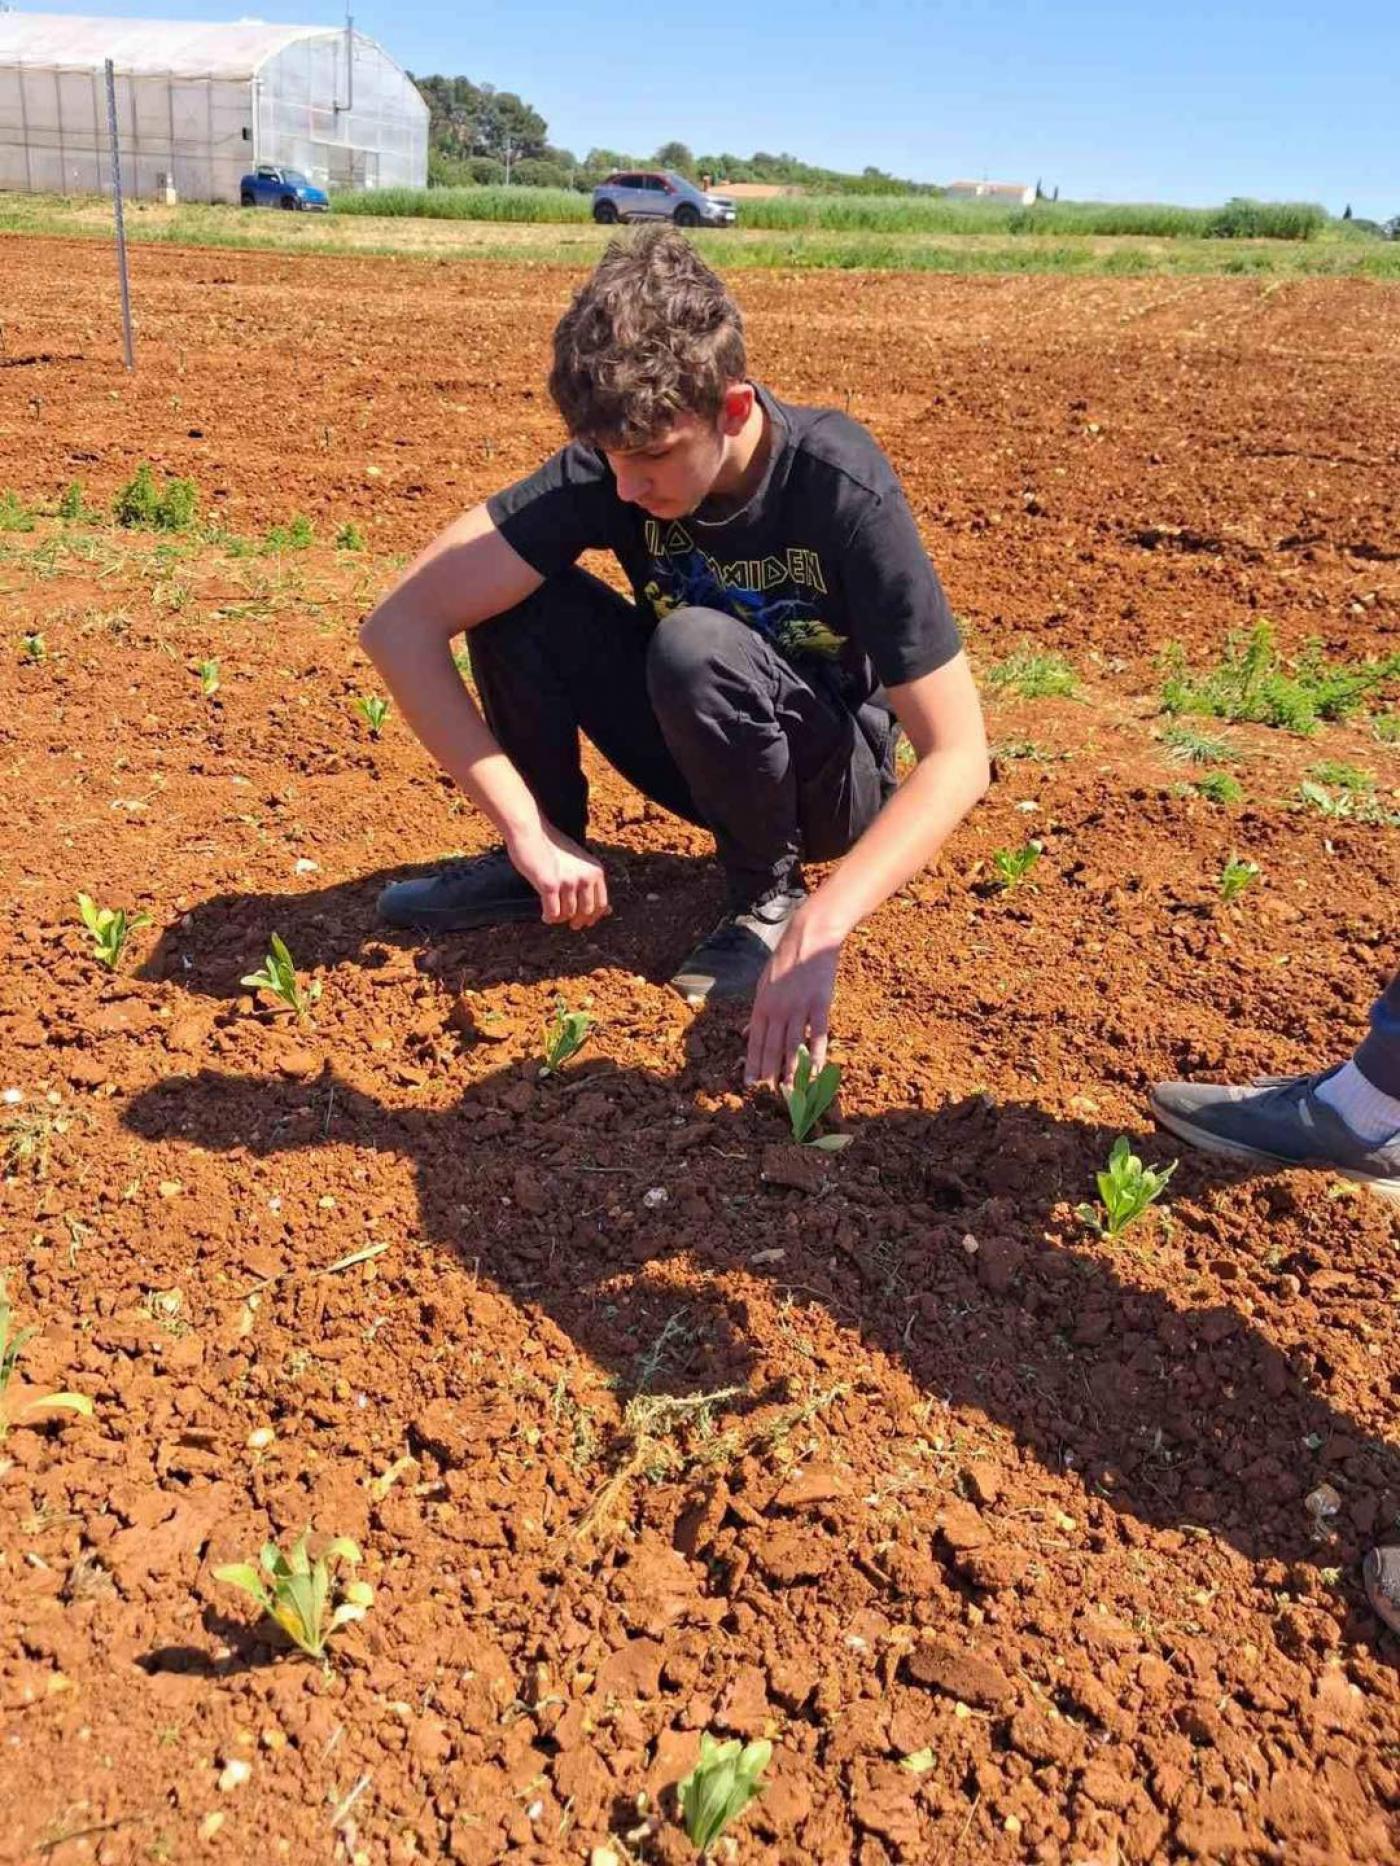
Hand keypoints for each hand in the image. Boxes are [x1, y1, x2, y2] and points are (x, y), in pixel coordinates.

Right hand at [506, 824, 609, 929]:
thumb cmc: (552, 846)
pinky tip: (544, 916)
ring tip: (552, 915)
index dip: (594, 917)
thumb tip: (608, 911)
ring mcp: (568, 881)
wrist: (531, 832)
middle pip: (586, 911)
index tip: (586, 922)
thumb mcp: (579, 861)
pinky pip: (553, 912)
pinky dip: (549, 917)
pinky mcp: (550, 885)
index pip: (601, 903)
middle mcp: (585, 876)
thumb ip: (590, 881)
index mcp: (595, 870)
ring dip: (560, 918)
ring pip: (568, 913)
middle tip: (571, 925)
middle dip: (578, 921)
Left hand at [745, 910, 841, 1089]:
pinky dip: (817, 1054)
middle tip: (769, 1094)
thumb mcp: (763, 983)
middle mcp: (778, 1009)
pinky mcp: (820, 1004)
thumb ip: (757, 1010)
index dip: (753, 1063)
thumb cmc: (785, 960)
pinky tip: (816, 1070)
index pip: (755, 1041)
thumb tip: (747, 1032)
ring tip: (790, 1090)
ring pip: (793, 1045)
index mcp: (762, 1004)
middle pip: (772, 1047)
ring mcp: (799, 1007)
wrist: (810, 937)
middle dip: (769, 1072)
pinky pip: (818, 1034)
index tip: (750, 1083)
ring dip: (791, 1070)